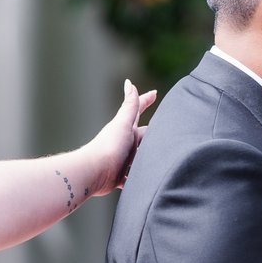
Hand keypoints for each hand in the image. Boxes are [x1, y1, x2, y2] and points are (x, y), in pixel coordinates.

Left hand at [84, 78, 156, 197]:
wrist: (93, 172)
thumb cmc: (109, 146)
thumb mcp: (123, 123)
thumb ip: (129, 105)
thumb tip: (129, 82)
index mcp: (126, 129)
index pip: (138, 110)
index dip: (145, 101)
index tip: (155, 93)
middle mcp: (124, 143)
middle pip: (143, 136)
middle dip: (154, 134)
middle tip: (168, 131)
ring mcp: (122, 160)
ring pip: (139, 157)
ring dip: (148, 157)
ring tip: (163, 158)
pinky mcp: (118, 177)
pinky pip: (131, 178)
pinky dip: (137, 178)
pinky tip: (147, 180)